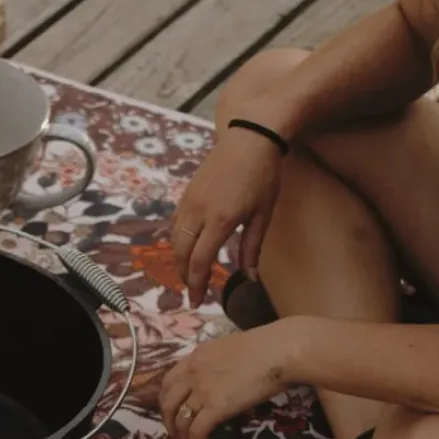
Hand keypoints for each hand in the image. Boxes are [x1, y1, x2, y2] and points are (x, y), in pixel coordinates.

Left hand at [160, 324, 293, 438]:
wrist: (282, 350)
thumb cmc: (266, 347)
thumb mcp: (229, 350)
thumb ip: (216, 366)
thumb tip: (218, 384)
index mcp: (195, 357)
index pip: (168, 383)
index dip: (167, 402)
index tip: (173, 414)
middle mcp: (192, 373)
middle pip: (168, 405)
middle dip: (170, 425)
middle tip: (178, 437)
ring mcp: (202, 390)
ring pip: (180, 421)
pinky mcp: (216, 407)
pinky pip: (197, 432)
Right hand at [172, 126, 285, 306]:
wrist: (251, 136)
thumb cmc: (263, 174)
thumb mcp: (263, 214)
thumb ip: (252, 248)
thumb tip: (249, 277)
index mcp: (220, 219)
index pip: (200, 261)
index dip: (196, 285)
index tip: (198, 302)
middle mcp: (199, 212)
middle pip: (181, 254)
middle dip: (184, 276)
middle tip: (194, 291)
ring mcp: (189, 201)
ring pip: (175, 240)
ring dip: (180, 260)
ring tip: (190, 273)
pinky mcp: (187, 194)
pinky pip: (176, 224)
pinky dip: (179, 241)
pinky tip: (189, 248)